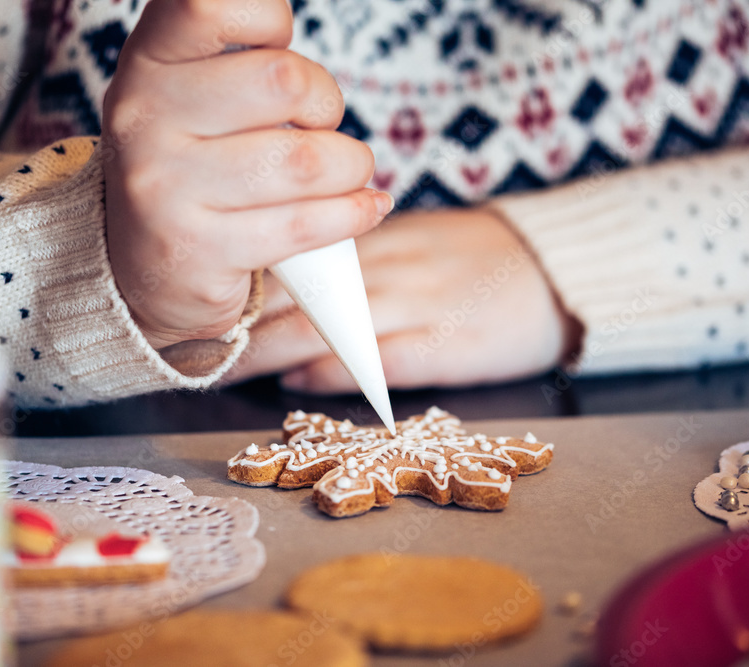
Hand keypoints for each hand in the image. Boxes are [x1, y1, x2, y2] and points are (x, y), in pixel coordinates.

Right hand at [101, 0, 392, 348]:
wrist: (145, 272)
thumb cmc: (192, 171)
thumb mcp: (189, 99)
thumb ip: (233, 59)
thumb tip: (290, 24)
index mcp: (146, 67)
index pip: (211, 4)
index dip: (269, 20)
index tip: (279, 51)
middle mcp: (144, 121)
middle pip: (282, 80)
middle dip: (326, 103)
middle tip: (320, 126)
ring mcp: (166, 190)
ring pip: (305, 159)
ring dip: (350, 165)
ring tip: (348, 172)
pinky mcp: (199, 251)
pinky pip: (306, 223)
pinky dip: (354, 212)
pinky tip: (364, 207)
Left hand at [220, 207, 580, 390]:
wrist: (560, 273)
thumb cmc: (482, 261)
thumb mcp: (417, 242)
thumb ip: (358, 261)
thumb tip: (295, 288)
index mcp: (379, 240)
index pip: (295, 258)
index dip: (243, 281)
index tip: (201, 299)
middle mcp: (388, 268)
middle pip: (296, 294)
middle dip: (238, 321)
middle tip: (188, 342)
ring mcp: (415, 306)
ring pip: (322, 325)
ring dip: (266, 349)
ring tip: (223, 368)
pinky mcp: (443, 344)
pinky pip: (374, 357)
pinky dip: (331, 369)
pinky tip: (297, 380)